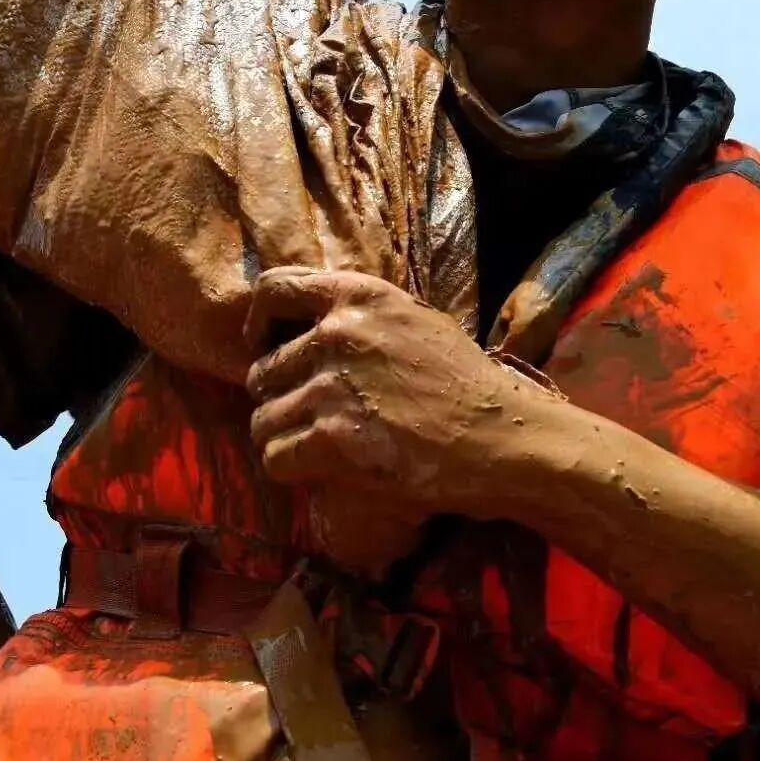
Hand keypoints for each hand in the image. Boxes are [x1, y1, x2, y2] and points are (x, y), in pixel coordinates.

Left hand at [244, 267, 547, 575]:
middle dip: (280, 399)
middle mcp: (338, 333)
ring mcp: (332, 385)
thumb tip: (309, 322)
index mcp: (358, 295)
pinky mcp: (332, 437)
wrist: (500, 438)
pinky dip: (292, 470)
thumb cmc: (465, 384)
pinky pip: (275, 457)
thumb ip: (361, 316)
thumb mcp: (415, 321)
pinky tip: (322, 472)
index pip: (272, 289)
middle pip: (261, 371)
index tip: (266, 347)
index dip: (258, 323)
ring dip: (284, 439)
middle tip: (312, 419)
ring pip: (261, 419)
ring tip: (317, 449)